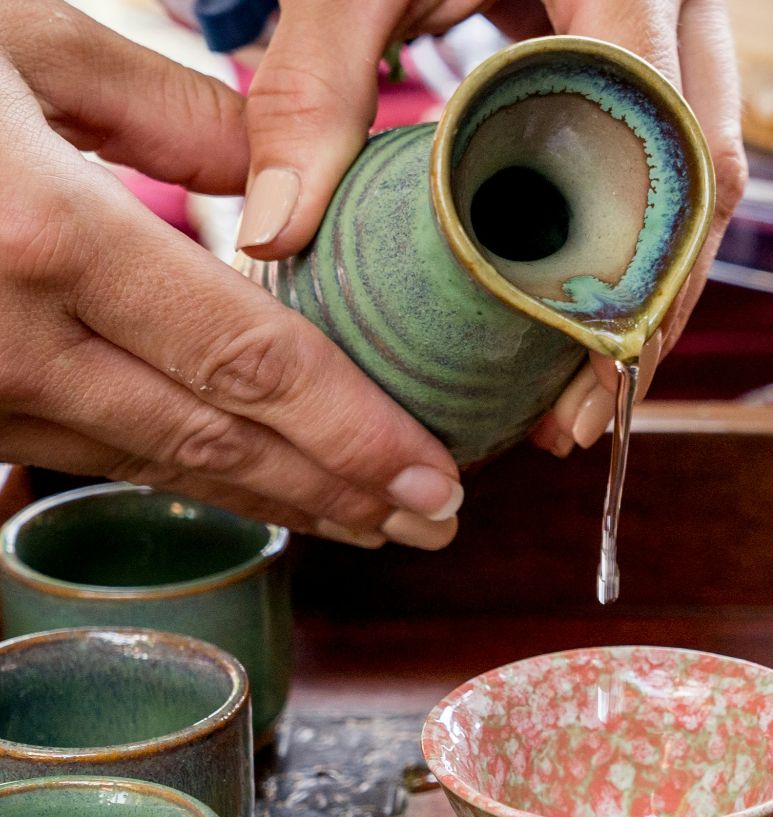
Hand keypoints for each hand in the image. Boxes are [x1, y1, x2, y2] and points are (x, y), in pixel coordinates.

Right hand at [0, 1, 463, 548]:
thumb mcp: (18, 37)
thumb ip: (170, 109)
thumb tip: (287, 177)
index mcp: (42, 236)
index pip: (246, 364)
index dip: (354, 433)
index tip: (439, 478)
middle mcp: (2, 337)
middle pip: (211, 442)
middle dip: (338, 493)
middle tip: (438, 523)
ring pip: (145, 463)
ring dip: (268, 499)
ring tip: (368, 518)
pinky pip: (73, 448)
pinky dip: (173, 471)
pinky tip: (241, 481)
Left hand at [236, 0, 746, 457]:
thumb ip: (317, 80)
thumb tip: (277, 232)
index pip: (661, 122)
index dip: (636, 253)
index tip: (580, 354)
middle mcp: (683, 8)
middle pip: (707, 183)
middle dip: (651, 309)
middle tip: (581, 411)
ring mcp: (690, 36)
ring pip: (710, 187)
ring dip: (655, 295)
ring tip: (583, 395)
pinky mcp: (671, 62)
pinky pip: (681, 171)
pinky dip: (640, 251)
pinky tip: (585, 319)